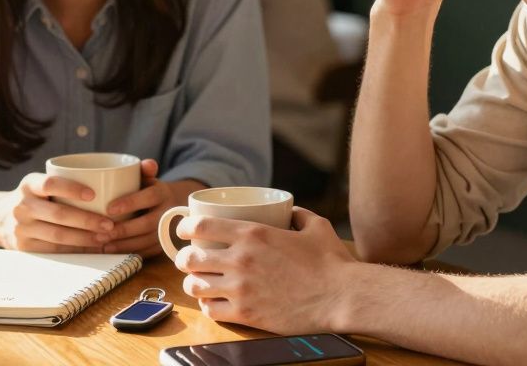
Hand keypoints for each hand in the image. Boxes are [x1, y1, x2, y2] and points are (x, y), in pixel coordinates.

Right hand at [0, 172, 117, 252]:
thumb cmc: (34, 199)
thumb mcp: (39, 185)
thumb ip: (64, 182)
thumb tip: (111, 183)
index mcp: (29, 185)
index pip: (50, 184)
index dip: (71, 188)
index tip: (94, 194)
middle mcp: (22, 206)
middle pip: (58, 214)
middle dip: (87, 220)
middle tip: (110, 224)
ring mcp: (21, 228)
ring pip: (57, 236)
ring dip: (85, 238)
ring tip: (105, 237)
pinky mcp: (24, 247)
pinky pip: (54, 250)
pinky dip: (75, 250)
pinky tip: (92, 248)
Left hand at [102, 159, 200, 257]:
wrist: (172, 206)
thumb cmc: (150, 190)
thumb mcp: (149, 178)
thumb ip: (145, 170)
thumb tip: (148, 164)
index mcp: (163, 193)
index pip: (149, 197)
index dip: (131, 203)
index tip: (109, 208)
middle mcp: (168, 213)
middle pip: (147, 224)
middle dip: (124, 230)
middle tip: (101, 232)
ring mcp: (167, 232)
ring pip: (146, 241)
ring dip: (124, 244)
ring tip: (103, 244)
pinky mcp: (162, 246)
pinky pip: (146, 252)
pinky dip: (128, 253)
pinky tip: (111, 252)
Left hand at [175, 208, 356, 332]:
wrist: (342, 297)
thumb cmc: (332, 262)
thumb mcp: (316, 226)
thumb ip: (298, 215)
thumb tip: (290, 212)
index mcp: (253, 233)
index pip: (200, 226)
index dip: (185, 227)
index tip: (184, 230)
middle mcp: (241, 260)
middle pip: (189, 258)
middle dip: (184, 259)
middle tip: (189, 260)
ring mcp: (241, 289)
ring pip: (195, 286)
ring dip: (193, 284)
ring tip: (199, 283)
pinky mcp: (247, 314)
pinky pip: (211, 311)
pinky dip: (208, 306)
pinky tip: (214, 303)